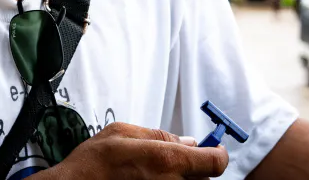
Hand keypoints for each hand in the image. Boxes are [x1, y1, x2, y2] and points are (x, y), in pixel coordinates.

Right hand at [38, 122, 228, 179]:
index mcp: (167, 160)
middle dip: (194, 169)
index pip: (215, 162)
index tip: (211, 150)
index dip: (216, 154)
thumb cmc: (92, 164)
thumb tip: (187, 140)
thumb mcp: (121, 132)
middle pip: (204, 179)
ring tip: (153, 175)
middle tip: (172, 162)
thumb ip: (158, 135)